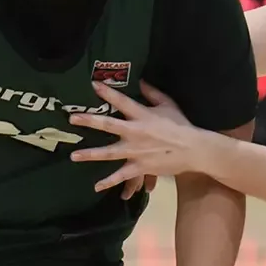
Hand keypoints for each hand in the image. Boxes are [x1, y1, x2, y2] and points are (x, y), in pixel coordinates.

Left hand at [69, 81, 208, 191]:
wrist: (194, 149)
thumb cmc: (180, 125)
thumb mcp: (168, 104)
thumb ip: (152, 92)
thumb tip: (139, 80)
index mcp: (142, 115)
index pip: (121, 101)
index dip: (107, 92)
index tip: (93, 84)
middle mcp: (135, 132)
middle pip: (108, 125)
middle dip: (89, 121)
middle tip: (72, 118)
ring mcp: (135, 151)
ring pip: (109, 153)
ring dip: (90, 154)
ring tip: (74, 156)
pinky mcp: (139, 167)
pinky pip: (121, 176)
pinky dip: (108, 182)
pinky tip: (96, 186)